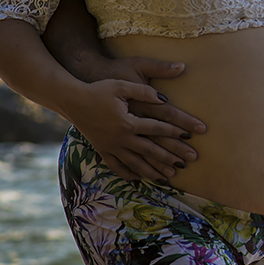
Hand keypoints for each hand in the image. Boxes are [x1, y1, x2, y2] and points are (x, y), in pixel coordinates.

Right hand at [61, 77, 200, 183]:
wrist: (72, 100)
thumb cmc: (99, 90)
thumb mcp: (122, 86)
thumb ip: (144, 92)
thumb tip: (165, 98)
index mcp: (127, 122)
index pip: (157, 128)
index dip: (175, 131)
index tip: (191, 135)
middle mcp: (120, 138)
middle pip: (151, 150)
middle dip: (171, 156)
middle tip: (189, 161)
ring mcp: (110, 146)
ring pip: (136, 162)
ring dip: (153, 170)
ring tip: (170, 176)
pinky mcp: (102, 150)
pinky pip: (116, 166)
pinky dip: (128, 174)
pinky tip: (139, 179)